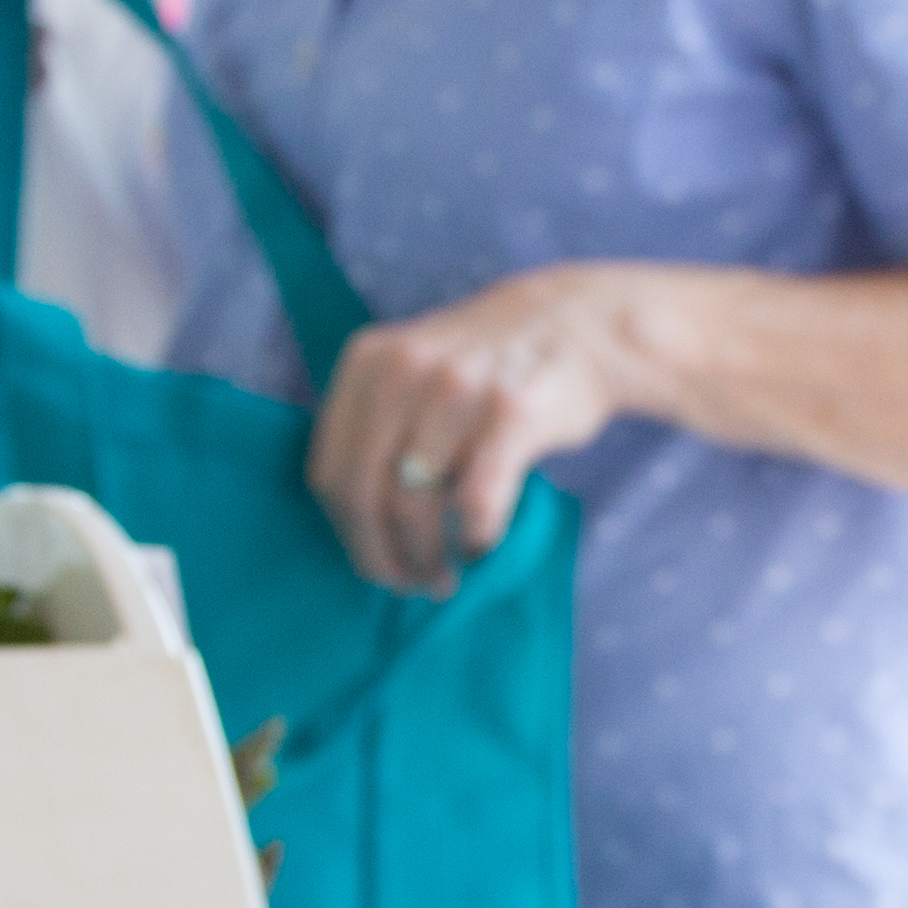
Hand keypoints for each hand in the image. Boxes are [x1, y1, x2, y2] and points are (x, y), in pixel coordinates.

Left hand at [306, 264, 652, 594]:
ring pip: (412, 504)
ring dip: (425, 558)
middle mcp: (405, 369)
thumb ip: (375, 425)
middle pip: (362, 493)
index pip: (328, 470)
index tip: (371, 558)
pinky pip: (475, 501)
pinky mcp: (512, 412)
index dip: (345, 531)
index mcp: (368, 362)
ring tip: (442, 577)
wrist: (579, 324)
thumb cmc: (486, 366)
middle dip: (379, 556)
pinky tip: (477, 547)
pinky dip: (471, 539)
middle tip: (406, 584)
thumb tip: (351, 523)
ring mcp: (458, 388)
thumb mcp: (413, 369)